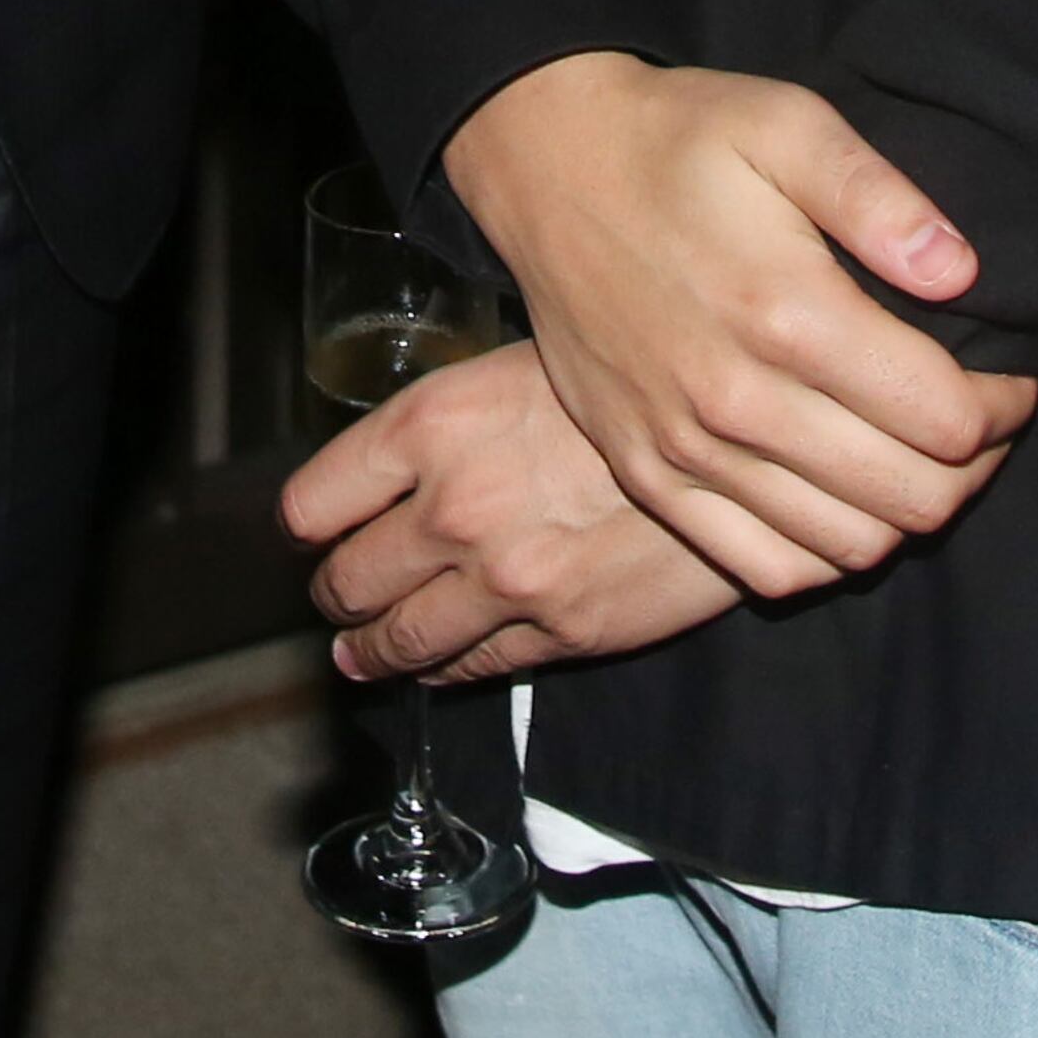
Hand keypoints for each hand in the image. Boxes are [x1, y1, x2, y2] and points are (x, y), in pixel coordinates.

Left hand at [287, 335, 742, 684]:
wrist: (731, 439)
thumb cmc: (625, 382)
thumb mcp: (515, 366)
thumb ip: (449, 423)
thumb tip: (403, 461)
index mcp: (428, 425)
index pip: (315, 501)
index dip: (306, 525)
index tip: (309, 534)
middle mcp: (450, 508)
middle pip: (347, 579)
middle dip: (334, 595)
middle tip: (334, 600)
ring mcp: (501, 580)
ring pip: (399, 639)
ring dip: (370, 651)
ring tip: (358, 656)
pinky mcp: (557, 633)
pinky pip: (472, 668)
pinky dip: (442, 671)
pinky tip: (435, 667)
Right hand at [439, 54, 1033, 604]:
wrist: (549, 165)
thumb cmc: (679, 137)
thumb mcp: (785, 122)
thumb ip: (878, 196)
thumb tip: (961, 273)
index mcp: (785, 313)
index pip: (947, 421)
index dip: (1003, 403)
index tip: (1007, 370)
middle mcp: (736, 401)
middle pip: (915, 499)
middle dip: (974, 462)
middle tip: (976, 414)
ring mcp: (685, 451)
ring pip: (852, 546)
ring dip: (908, 509)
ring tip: (913, 448)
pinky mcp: (648, 474)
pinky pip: (770, 569)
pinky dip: (827, 548)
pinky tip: (839, 489)